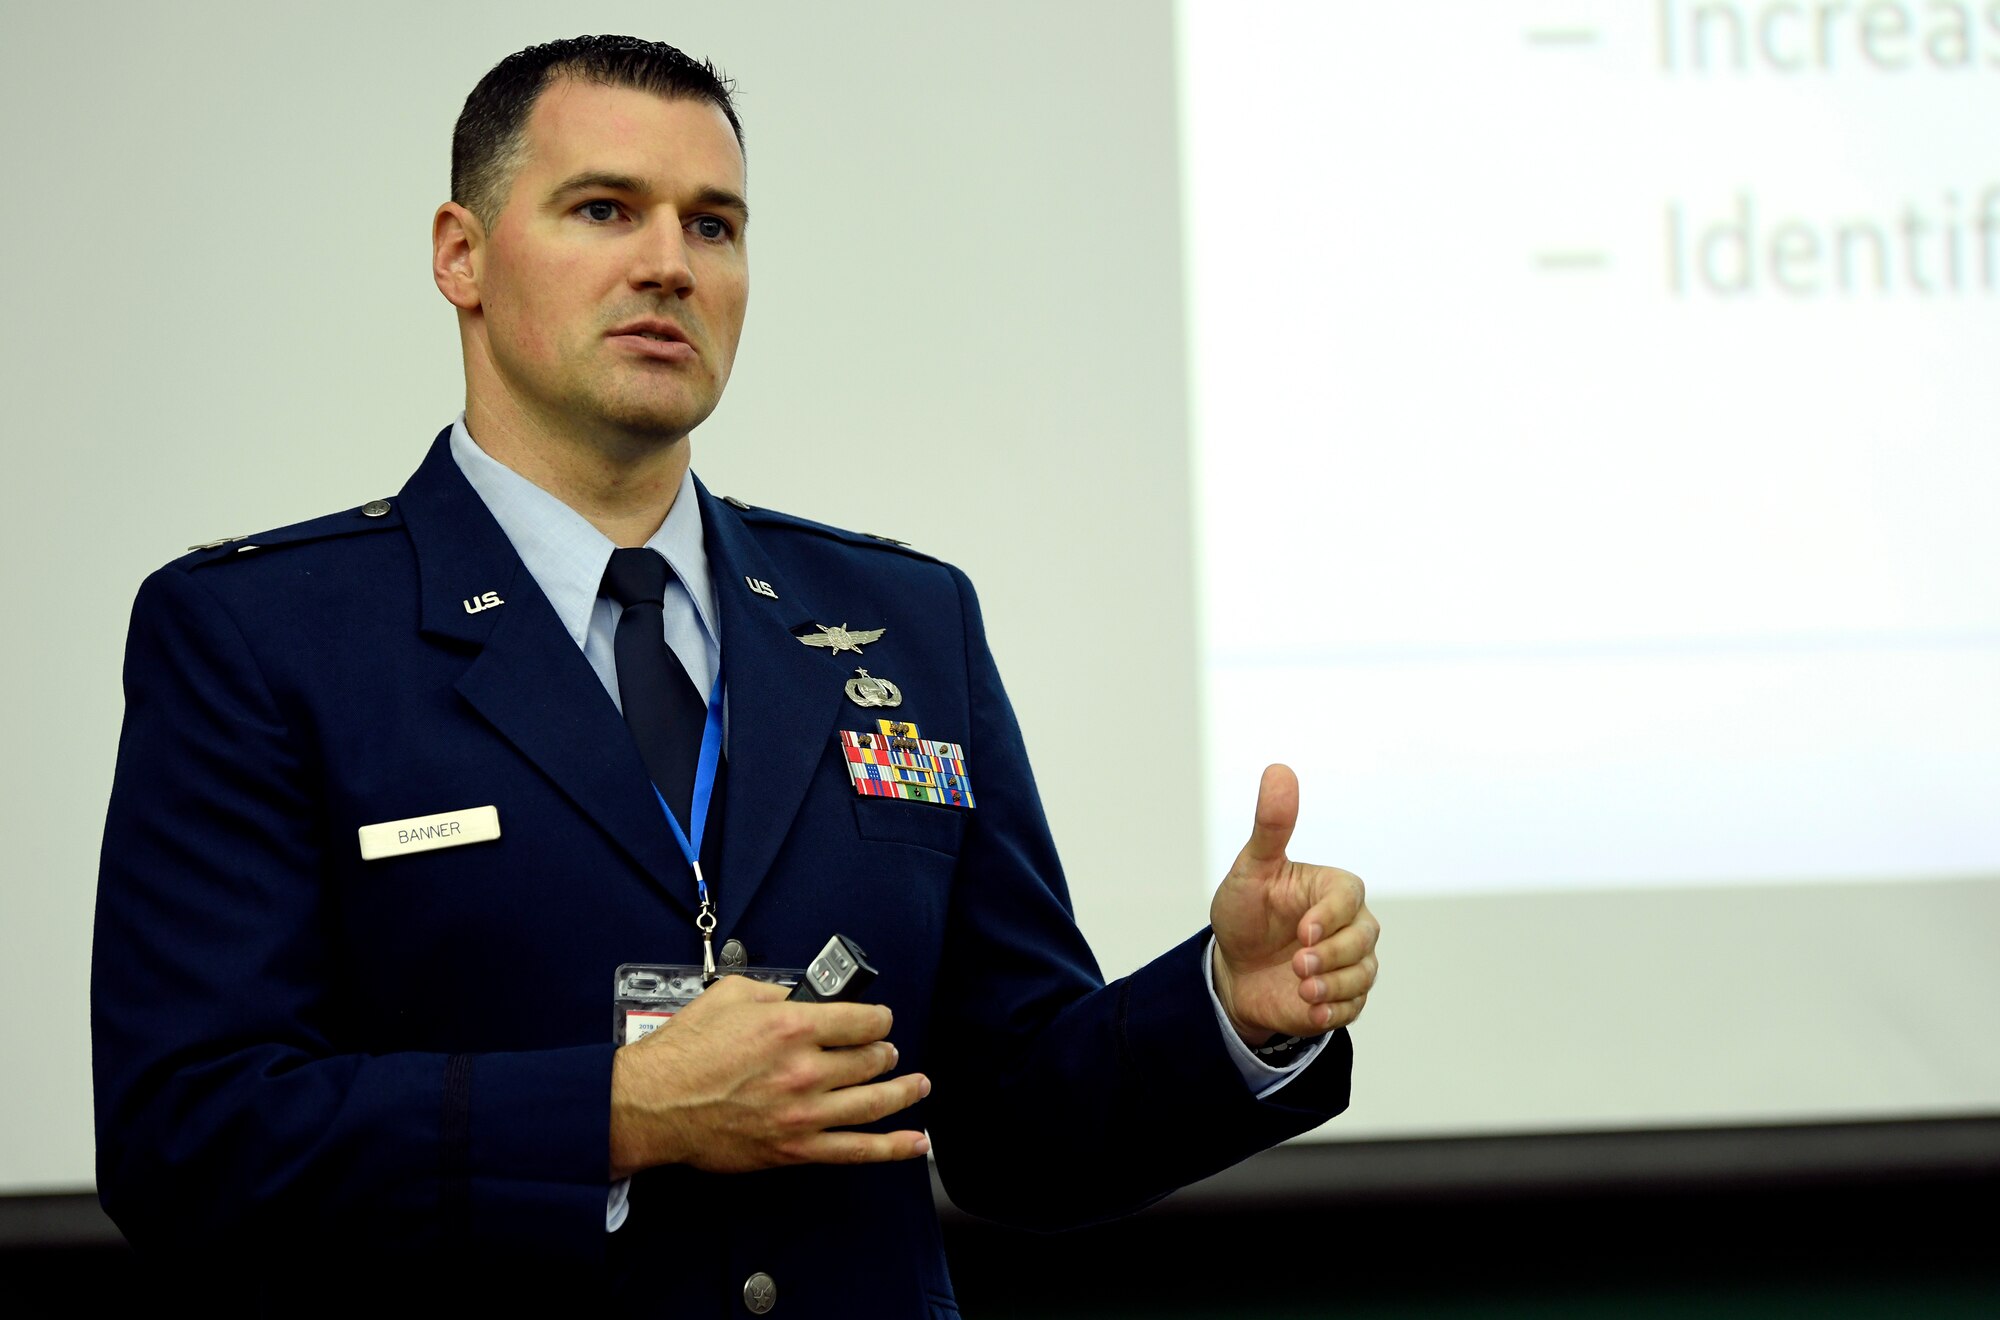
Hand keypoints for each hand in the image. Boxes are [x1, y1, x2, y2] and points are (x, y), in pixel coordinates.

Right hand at [609, 973, 930, 1177]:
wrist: (654, 1103)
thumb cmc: (686, 1050)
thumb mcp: (732, 995)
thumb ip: (776, 992)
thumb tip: (800, 996)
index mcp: (793, 1027)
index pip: (863, 1020)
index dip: (877, 1018)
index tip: (878, 1021)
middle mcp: (805, 1069)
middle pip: (871, 1060)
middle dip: (883, 1053)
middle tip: (884, 1052)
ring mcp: (804, 1113)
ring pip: (874, 1102)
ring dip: (903, 1091)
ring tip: (917, 1084)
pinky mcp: (795, 1148)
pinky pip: (856, 1150)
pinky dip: (892, 1148)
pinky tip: (915, 1142)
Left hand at [1209, 764, 1379, 1043]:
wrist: (1233, 968)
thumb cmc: (1245, 911)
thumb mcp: (1252, 869)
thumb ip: (1271, 825)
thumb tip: (1279, 769)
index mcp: (1334, 889)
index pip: (1349, 899)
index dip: (1330, 917)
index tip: (1302, 931)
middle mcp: (1351, 924)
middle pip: (1363, 940)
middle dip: (1331, 956)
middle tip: (1297, 965)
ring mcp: (1351, 962)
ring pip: (1363, 975)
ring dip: (1332, 987)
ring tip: (1300, 989)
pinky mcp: (1344, 997)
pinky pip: (1355, 1007)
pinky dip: (1333, 1012)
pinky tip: (1308, 1008)